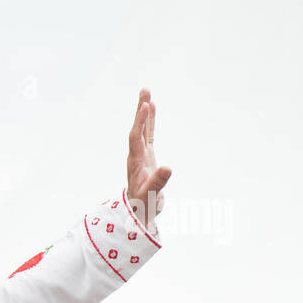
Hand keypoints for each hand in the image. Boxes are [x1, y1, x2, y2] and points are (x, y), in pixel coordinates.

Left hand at [127, 88, 171, 231]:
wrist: (138, 212)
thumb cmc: (143, 206)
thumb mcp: (151, 197)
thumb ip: (158, 182)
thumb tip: (167, 167)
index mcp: (135, 163)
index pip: (136, 138)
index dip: (140, 122)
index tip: (145, 106)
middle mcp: (136, 156)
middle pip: (137, 129)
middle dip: (140, 111)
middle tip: (144, 91)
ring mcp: (141, 155)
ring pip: (142, 129)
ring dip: (144, 112)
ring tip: (146, 94)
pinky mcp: (147, 156)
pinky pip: (148, 135)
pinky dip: (150, 122)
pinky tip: (152, 109)